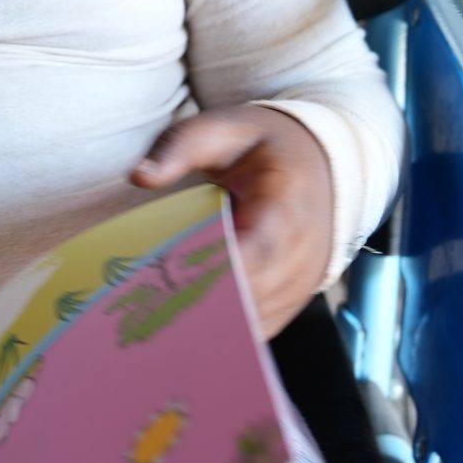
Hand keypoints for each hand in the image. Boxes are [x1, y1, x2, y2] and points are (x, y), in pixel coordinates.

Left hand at [130, 105, 332, 339]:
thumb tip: (140, 175)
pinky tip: (180, 329)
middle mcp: (302, 254)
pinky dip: (221, 333)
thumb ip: (181, 146)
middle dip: (196, 308)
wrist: (323, 165)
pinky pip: (257, 331)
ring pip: (252, 324)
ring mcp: (300, 284)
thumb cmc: (267, 148)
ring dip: (206, 327)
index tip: (161, 282)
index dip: (211, 274)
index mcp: (287, 208)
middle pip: (250, 299)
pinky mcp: (291, 302)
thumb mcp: (225, 129)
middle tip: (139, 314)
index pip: (255, 254)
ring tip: (152, 325)